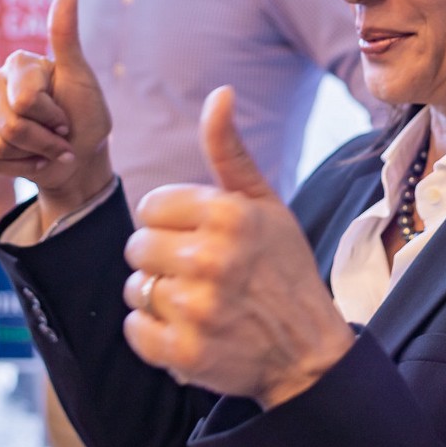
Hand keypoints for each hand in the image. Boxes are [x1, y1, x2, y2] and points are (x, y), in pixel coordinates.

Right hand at [0, 0, 113, 218]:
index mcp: (18, 64)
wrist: (79, 157)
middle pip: (11, 125)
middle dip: (45, 141)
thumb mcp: (82, 78)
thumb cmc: (84, 116)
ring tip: (48, 149)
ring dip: (34, 155)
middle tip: (61, 137)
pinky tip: (32, 161)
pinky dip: (19, 168)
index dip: (52, 118)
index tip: (67, 118)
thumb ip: (67, 38)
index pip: (26, 101)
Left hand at [121, 86, 355, 407]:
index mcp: (230, 215)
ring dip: (159, 297)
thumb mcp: (266, 204)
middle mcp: (212, 258)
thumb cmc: (284, 270)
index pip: (151, 206)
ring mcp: (197, 308)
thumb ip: (230, 151)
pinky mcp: (185, 353)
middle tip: (202, 274)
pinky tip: (190, 330)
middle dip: (163, 259)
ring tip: (200, 303)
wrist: (309, 352)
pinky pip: (135, 329)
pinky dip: (155, 334)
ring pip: (136, 288)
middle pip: (137, 246)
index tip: (201, 239)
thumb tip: (219, 93)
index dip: (172, 223)